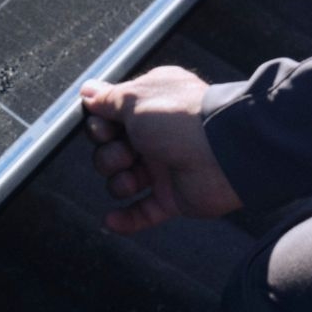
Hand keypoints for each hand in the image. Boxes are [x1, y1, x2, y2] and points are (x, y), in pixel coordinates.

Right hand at [79, 66, 243, 231]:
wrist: (224, 152)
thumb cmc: (182, 118)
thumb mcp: (136, 98)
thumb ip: (108, 98)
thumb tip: (87, 91)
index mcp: (149, 105)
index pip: (109, 119)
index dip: (99, 127)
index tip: (104, 129)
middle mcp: (155, 135)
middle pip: (111, 152)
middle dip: (109, 156)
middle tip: (126, 152)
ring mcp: (164, 167)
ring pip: (122, 182)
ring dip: (119, 183)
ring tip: (134, 178)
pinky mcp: (172, 196)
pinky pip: (142, 212)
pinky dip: (126, 219)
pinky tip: (112, 220)